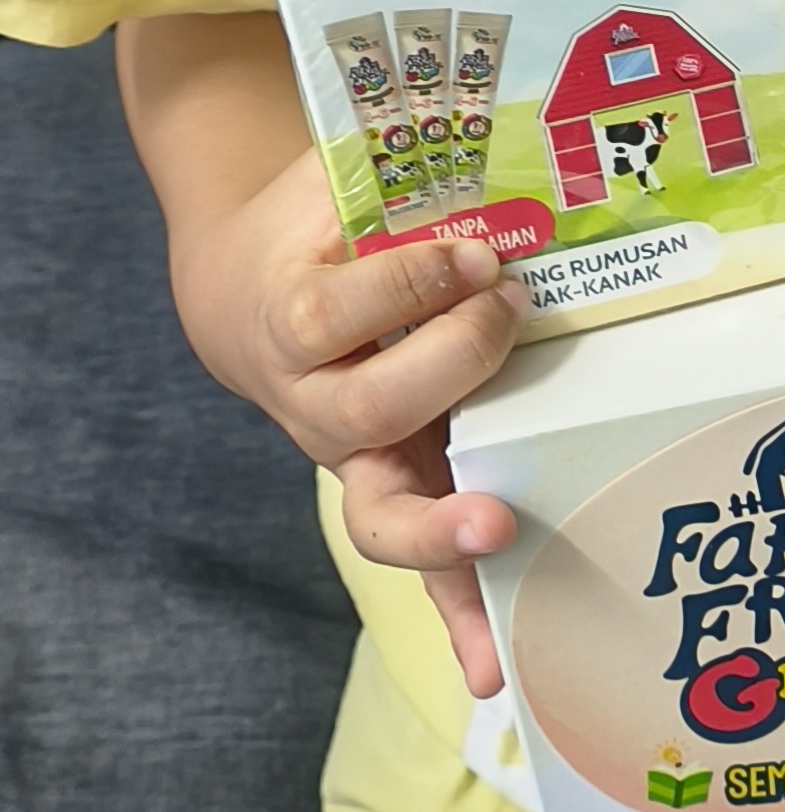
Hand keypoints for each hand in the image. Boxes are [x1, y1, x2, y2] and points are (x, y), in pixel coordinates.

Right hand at [170, 141, 523, 697]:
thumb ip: (391, 169)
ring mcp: (358, 464)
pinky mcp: (402, 497)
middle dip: (445, 364)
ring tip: (496, 534)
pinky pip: (428, 571)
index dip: (405, 281)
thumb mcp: (329, 182)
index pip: (333, 310)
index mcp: (289, 320)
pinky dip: (460, 622)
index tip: (474, 250)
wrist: (249, 300)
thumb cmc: (309, 230)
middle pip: (366, 408)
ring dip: (441, 535)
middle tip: (507, 311)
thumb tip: (484, 135)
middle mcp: (315, 406)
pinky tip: (494, 676)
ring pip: (383, 516)